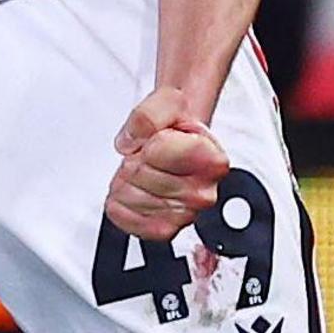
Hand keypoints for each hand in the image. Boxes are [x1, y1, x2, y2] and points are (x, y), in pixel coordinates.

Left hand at [106, 86, 227, 242]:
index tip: (159, 139)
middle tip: (149, 157)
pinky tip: (134, 192)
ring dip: (127, 181)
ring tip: (145, 172)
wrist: (177, 142)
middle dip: (135, 160)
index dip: (147, 140)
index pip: (157, 150)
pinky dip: (120, 205)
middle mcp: (204, 193)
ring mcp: (185, 215)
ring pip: (129, 196)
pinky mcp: (165, 230)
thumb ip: (148, 115)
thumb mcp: (167, 102)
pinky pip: (127, 220)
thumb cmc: (176, 127)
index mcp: (213, 161)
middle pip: (139, 174)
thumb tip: (131, 142)